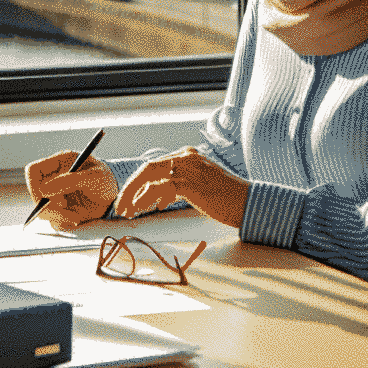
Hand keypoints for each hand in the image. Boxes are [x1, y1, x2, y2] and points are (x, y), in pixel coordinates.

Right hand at [25, 151, 117, 231]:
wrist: (115, 198)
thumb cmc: (106, 180)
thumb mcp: (94, 177)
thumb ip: (70, 180)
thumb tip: (42, 189)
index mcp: (61, 162)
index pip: (34, 171)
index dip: (34, 185)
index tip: (45, 199)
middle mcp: (54, 177)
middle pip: (35, 193)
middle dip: (48, 206)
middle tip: (65, 211)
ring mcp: (55, 193)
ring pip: (41, 209)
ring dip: (56, 216)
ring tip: (75, 216)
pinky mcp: (58, 208)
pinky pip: (50, 218)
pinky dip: (61, 222)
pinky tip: (76, 218)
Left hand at [114, 146, 249, 227]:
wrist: (247, 201)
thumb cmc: (225, 197)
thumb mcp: (197, 186)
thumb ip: (176, 187)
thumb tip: (153, 199)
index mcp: (188, 155)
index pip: (154, 165)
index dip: (137, 183)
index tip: (128, 200)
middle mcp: (187, 157)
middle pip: (147, 168)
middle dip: (129, 188)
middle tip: (120, 207)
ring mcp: (188, 168)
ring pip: (149, 176)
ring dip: (134, 196)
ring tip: (128, 212)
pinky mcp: (190, 182)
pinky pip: (159, 188)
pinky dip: (147, 199)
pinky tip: (144, 209)